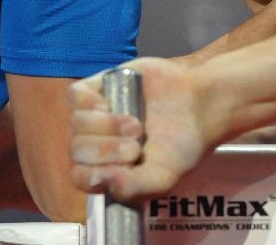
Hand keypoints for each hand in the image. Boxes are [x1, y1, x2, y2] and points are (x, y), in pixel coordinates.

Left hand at [69, 58, 221, 203]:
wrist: (200, 104)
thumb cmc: (182, 143)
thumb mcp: (163, 177)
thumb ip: (134, 187)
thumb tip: (104, 182)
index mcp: (109, 169)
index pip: (81, 177)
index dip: (95, 173)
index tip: (124, 166)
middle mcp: (98, 143)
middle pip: (78, 150)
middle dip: (106, 150)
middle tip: (136, 146)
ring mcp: (97, 114)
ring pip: (77, 123)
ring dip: (105, 126)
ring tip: (136, 125)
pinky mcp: (101, 87)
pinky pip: (75, 95)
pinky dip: (88, 102)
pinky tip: (109, 105)